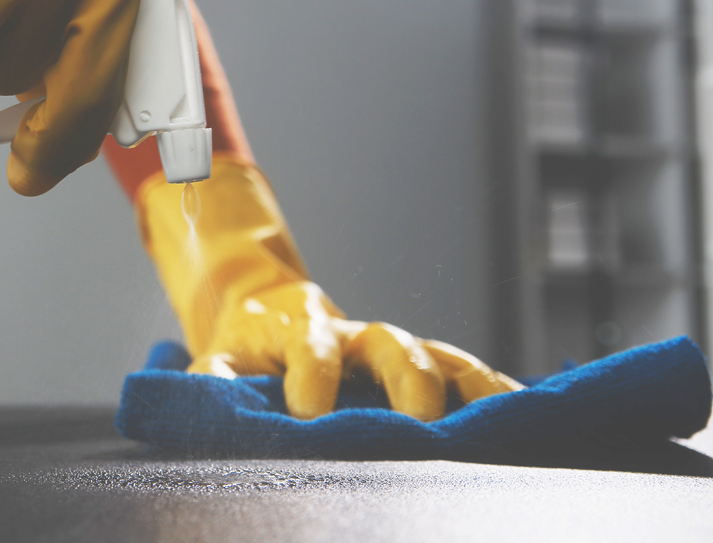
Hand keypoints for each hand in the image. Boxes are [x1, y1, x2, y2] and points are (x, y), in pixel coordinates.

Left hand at [135, 156, 521, 420]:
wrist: (268, 310)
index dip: (313, 377)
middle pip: (390, 344)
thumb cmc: (247, 346)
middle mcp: (355, 336)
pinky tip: (521, 412)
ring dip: (466, 383)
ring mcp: (391, 348)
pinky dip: (491, 389)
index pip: (312, 349)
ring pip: (437, 353)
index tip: (310, 413)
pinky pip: (464, 371)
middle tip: (418, 419)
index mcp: (301, 332)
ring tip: (494, 418)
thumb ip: (216, 378)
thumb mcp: (221, 358)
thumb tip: (208, 400)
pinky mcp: (419, 362)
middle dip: (407, 377)